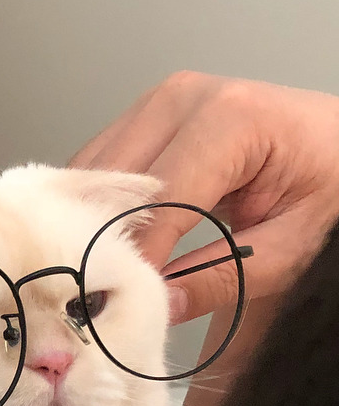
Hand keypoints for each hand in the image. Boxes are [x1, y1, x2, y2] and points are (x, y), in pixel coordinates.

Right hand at [70, 72, 338, 321]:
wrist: (338, 143)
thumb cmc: (328, 184)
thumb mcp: (293, 245)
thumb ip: (226, 277)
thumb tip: (160, 305)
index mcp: (231, 118)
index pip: (159, 201)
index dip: (136, 260)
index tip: (118, 308)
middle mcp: (183, 97)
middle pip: (112, 182)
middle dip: (102, 242)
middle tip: (99, 299)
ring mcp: (158, 102)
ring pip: (92, 173)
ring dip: (90, 224)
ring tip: (101, 275)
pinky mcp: (144, 115)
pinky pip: (97, 165)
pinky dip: (95, 207)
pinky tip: (105, 244)